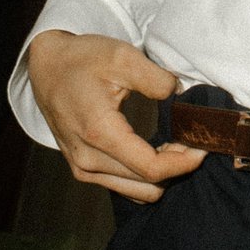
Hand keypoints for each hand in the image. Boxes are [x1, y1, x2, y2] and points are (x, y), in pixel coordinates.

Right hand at [25, 31, 203, 201]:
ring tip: (175, 145)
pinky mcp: (82, 170)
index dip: (184, 163)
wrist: (47, 67)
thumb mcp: (123, 57)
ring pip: (138, 192)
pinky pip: (123, 186)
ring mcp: (82, 169)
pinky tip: (155, 151)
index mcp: (99, 133)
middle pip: (148, 185)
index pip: (151, 168)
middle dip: (177, 167)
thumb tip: (182, 98)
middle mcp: (88, 160)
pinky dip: (145, 177)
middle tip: (193, 140)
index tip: (203, 146)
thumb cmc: (83, 60)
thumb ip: (157, 79)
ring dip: (162, 175)